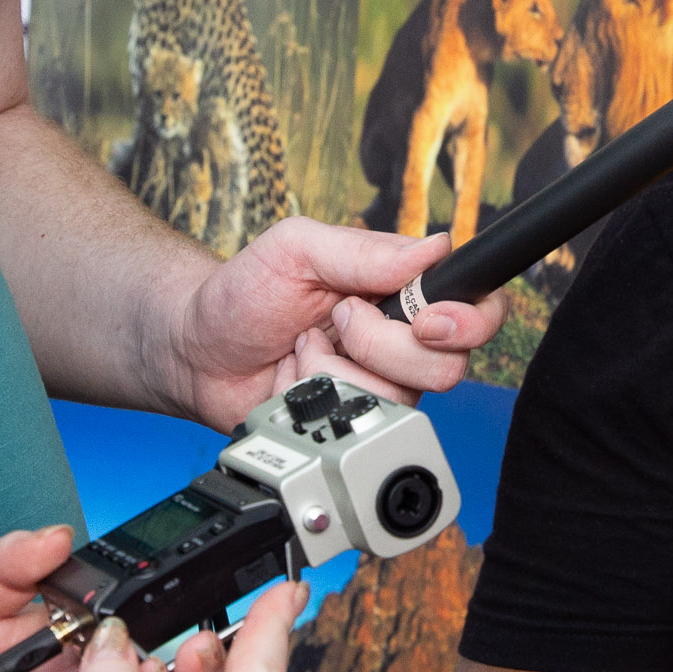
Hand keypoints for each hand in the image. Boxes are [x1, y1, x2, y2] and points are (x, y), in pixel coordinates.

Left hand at [161, 216, 508, 428]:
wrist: (195, 350)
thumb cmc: (244, 292)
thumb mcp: (299, 247)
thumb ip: (366, 249)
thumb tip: (435, 247)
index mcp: (403, 289)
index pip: (477, 304)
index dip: (467, 319)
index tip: (425, 320)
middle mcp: (403, 339)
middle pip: (449, 363)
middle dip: (383, 344)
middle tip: (338, 321)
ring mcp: (379, 384)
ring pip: (404, 398)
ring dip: (341, 370)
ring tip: (307, 350)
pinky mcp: (353, 422)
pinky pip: (362, 424)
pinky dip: (320, 398)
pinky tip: (297, 382)